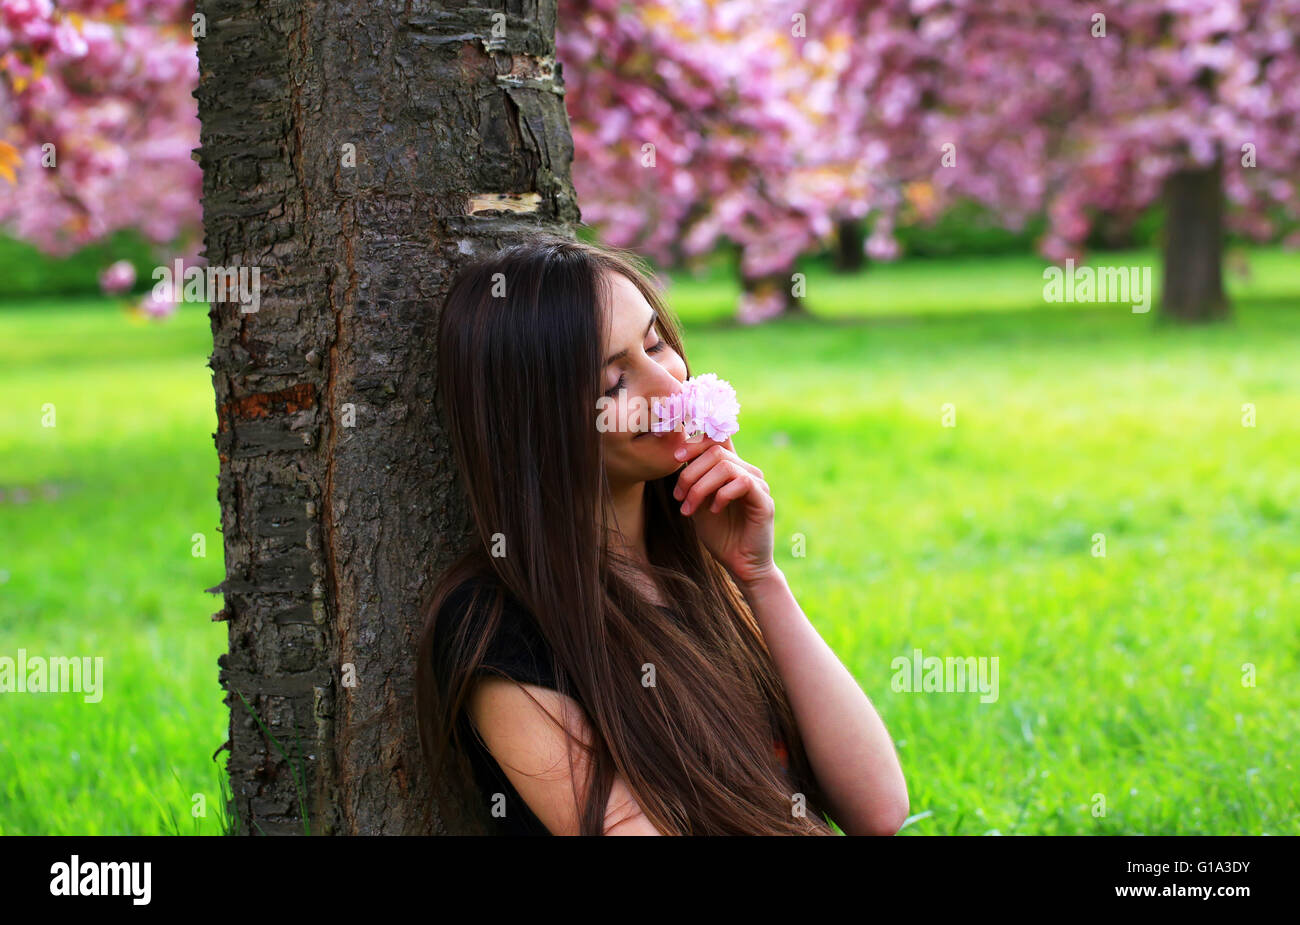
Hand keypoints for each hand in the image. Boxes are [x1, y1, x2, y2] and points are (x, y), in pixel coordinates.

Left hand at [670, 433, 775, 586]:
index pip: (717, 440)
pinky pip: (742, 483)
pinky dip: (721, 495)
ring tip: (690, 508)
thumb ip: (693, 480)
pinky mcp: (765, 500)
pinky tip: (714, 511)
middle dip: (690, 473)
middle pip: (716, 452)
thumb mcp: (699, 503)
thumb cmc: (720, 534)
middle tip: (679, 496)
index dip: (695, 442)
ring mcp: (758, 484)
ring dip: (700, 487)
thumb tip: (677, 456)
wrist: (740, 564)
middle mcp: (747, 471)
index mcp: (732, 469)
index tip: (676, 458)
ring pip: (725, 466)